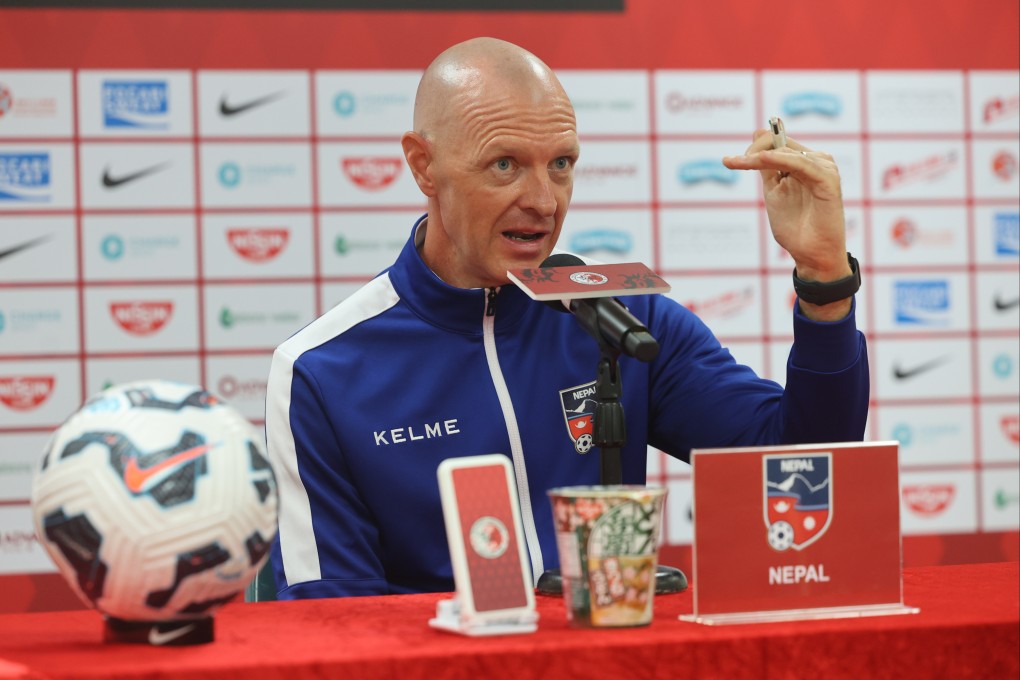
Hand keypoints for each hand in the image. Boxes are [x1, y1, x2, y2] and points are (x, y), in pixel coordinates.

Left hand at [723, 129, 852, 320]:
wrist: (811, 254)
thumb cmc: (795, 227)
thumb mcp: (774, 191)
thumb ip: (767, 166)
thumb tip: (757, 133)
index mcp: (804, 162)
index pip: (778, 143)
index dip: (755, 146)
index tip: (729, 161)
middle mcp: (816, 161)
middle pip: (781, 143)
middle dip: (754, 150)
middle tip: (733, 162)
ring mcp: (824, 168)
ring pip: (786, 153)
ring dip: (759, 156)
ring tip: (739, 162)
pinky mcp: (828, 179)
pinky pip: (800, 164)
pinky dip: (780, 159)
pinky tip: (761, 160)